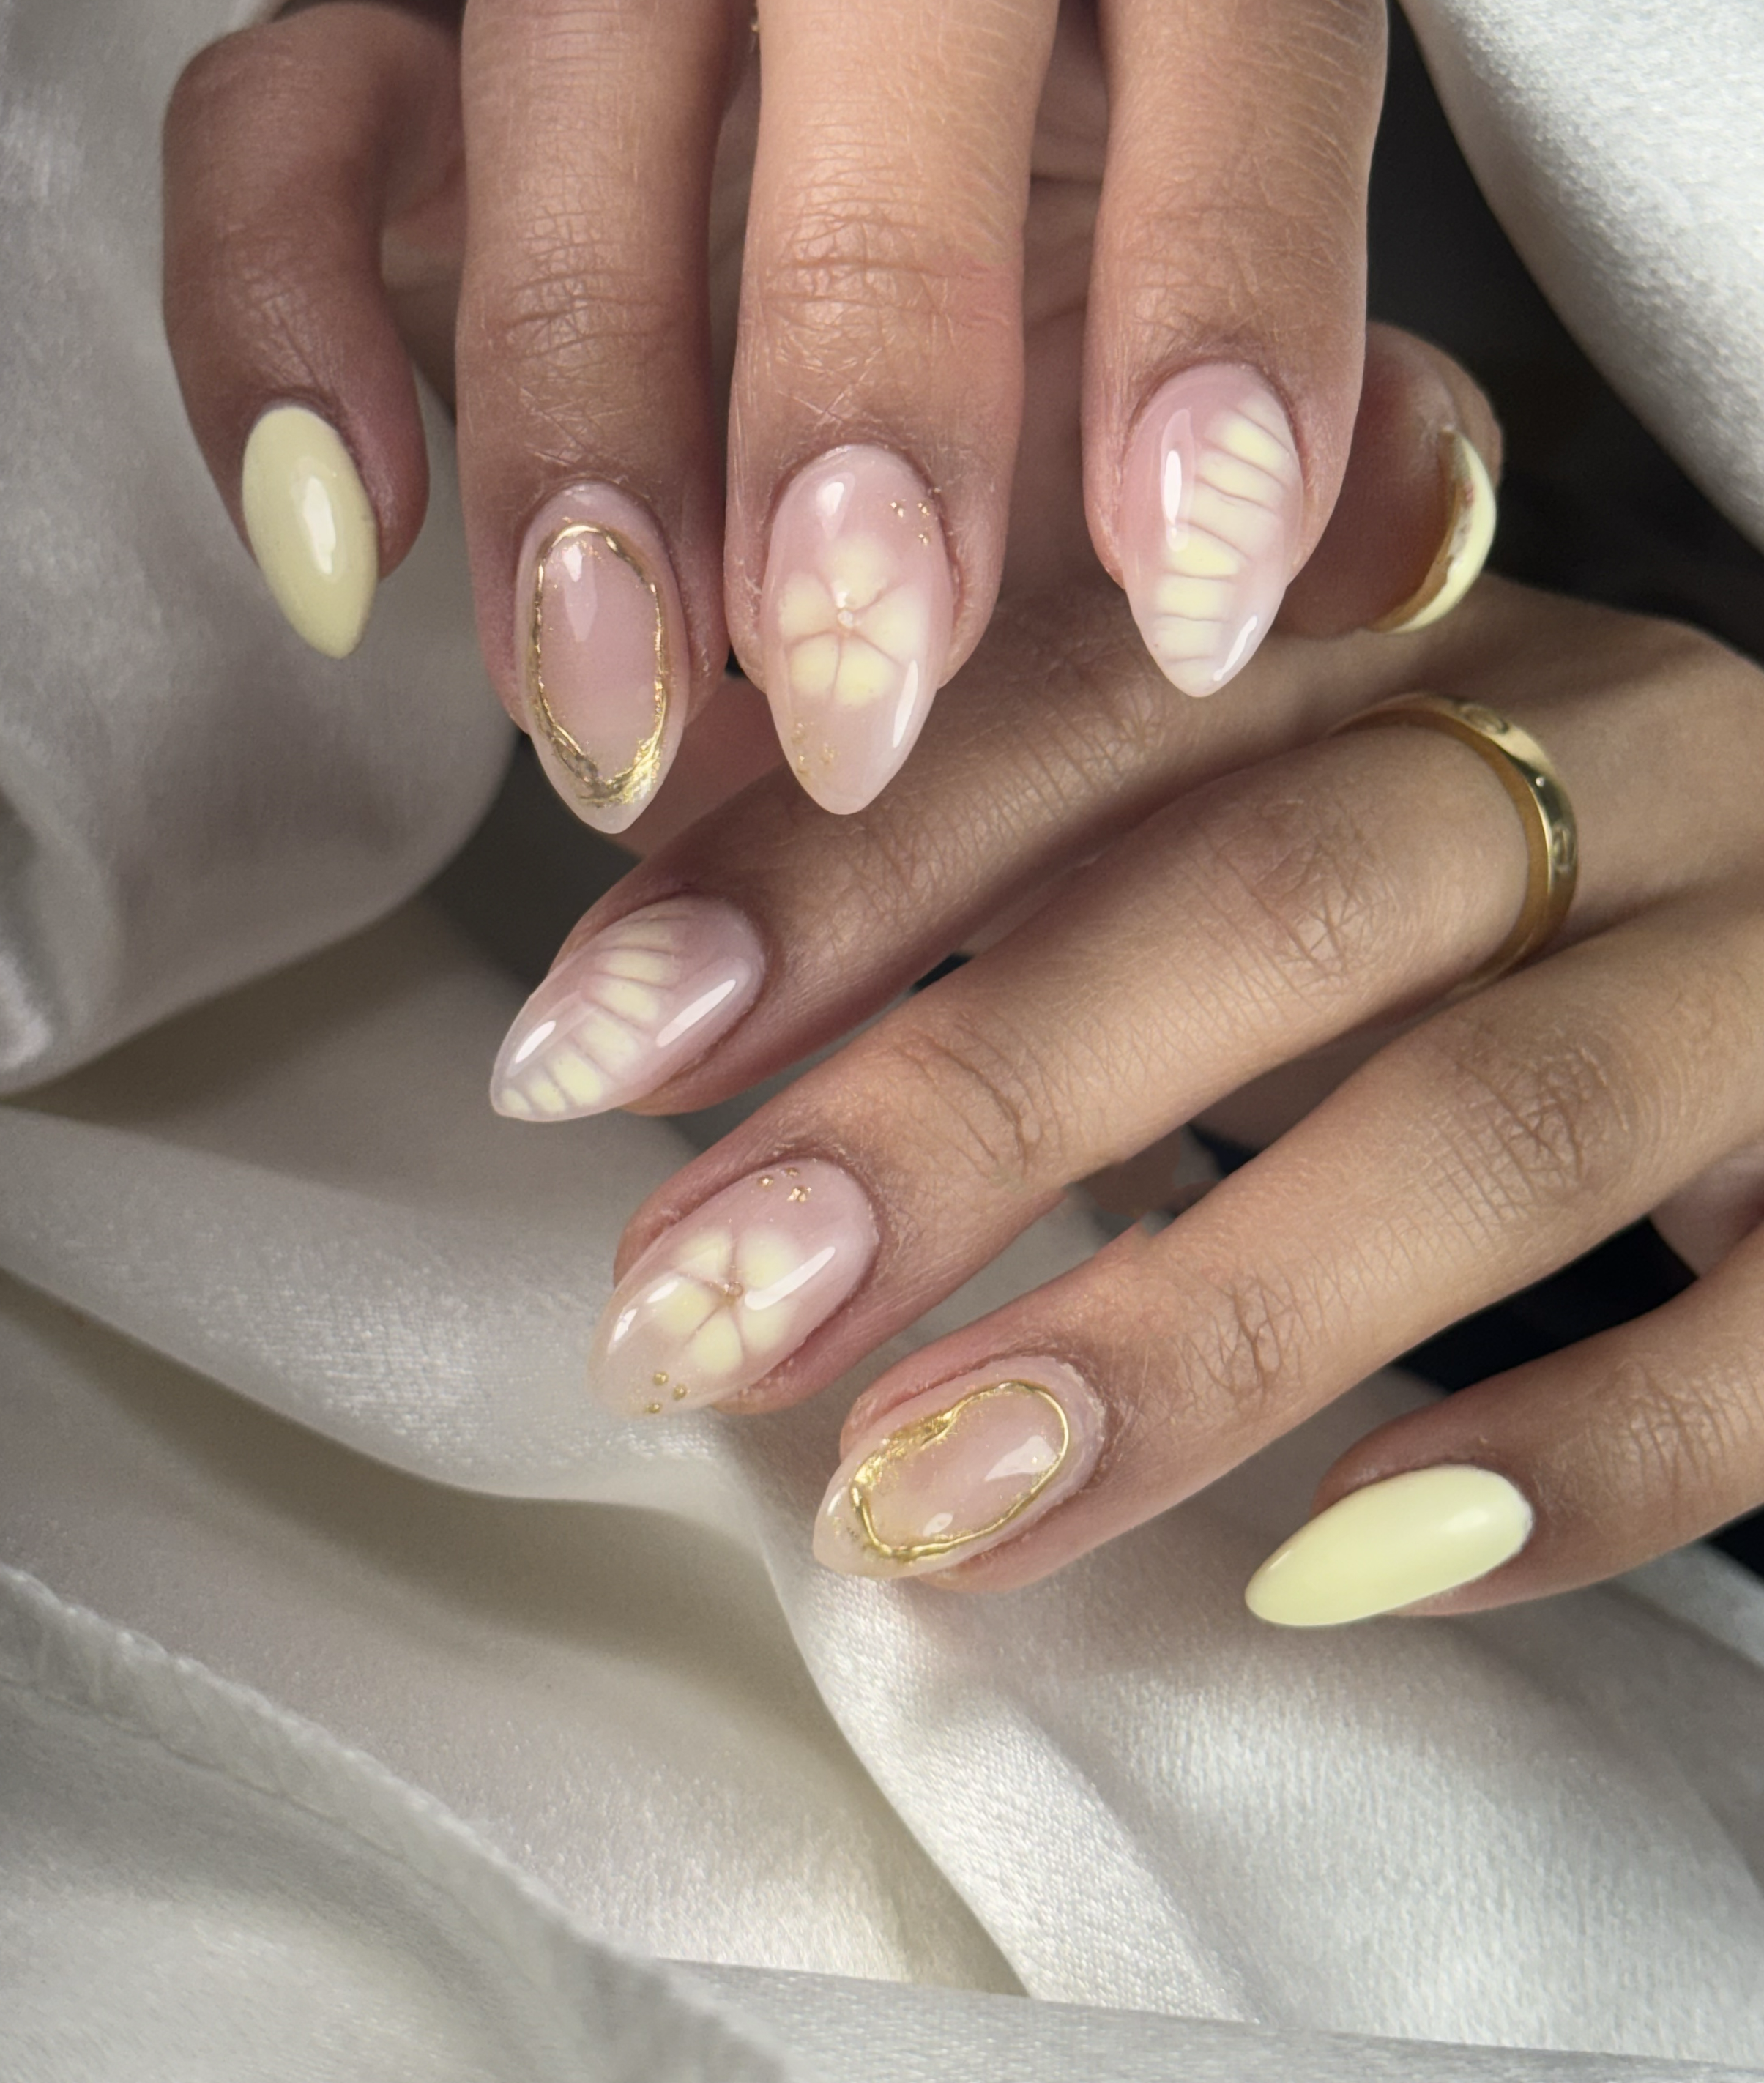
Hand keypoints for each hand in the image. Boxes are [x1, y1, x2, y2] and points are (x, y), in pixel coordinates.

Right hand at [162, 0, 1491, 835]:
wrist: (777, 405)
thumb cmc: (1029, 427)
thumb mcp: (1184, 474)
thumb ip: (1312, 490)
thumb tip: (1407, 541)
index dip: (1229, 280)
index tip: (1189, 603)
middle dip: (872, 343)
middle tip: (851, 692)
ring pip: (576, 29)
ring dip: (580, 395)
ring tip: (604, 721)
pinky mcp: (378, 52)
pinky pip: (277, 107)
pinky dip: (278, 326)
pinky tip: (348, 561)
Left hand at [494, 536, 1763, 1622]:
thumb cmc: (1498, 886)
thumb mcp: (1271, 795)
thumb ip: (1023, 830)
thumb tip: (673, 959)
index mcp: (1420, 625)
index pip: (1095, 699)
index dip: (829, 870)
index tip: (584, 1050)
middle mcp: (1617, 754)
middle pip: (1273, 898)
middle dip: (958, 1112)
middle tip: (693, 1311)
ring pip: (1497, 1117)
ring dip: (1191, 1323)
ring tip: (923, 1495)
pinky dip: (1565, 1465)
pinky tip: (1331, 1576)